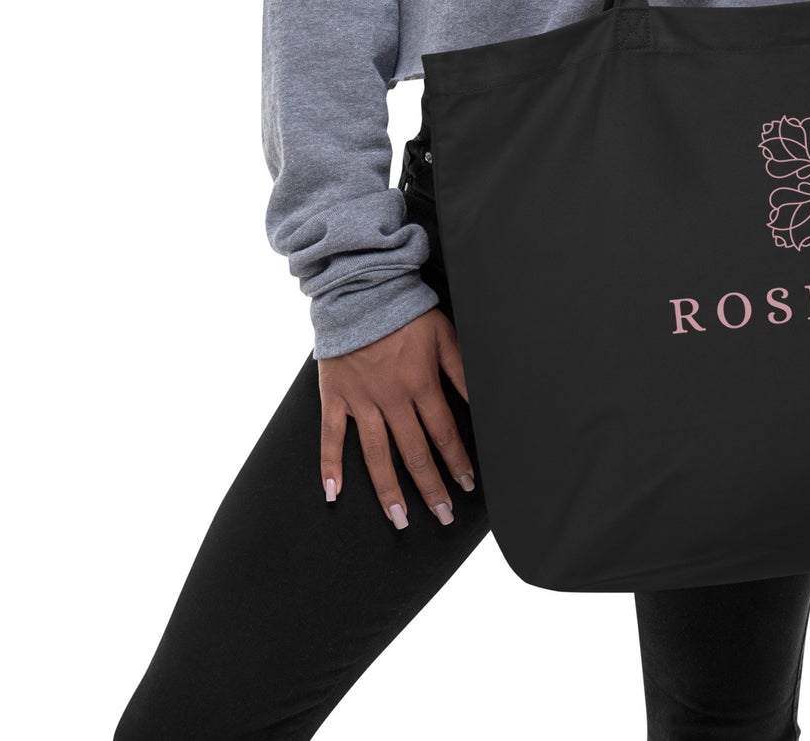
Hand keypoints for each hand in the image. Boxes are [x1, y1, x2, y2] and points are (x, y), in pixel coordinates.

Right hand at [318, 306, 474, 527]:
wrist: (359, 290)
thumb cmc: (405, 310)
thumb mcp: (444, 334)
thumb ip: (461, 370)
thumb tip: (479, 401)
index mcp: (420, 383)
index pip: (444, 433)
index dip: (457, 462)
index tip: (466, 485)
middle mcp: (391, 398)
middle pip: (414, 452)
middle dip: (431, 487)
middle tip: (442, 516)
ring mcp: (360, 400)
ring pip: (376, 454)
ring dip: (388, 490)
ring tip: (400, 520)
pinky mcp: (334, 396)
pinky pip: (331, 436)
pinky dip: (329, 466)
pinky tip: (334, 494)